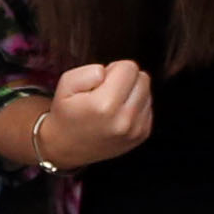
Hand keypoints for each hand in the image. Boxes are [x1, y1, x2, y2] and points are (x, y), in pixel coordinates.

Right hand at [36, 59, 153, 169]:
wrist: (66, 146)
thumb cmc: (66, 113)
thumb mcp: (66, 83)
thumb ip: (89, 70)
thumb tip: (109, 71)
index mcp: (105, 105)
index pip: (129, 67)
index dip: (113, 69)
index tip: (101, 82)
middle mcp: (124, 120)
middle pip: (142, 78)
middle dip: (126, 79)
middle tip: (107, 91)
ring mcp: (135, 130)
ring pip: (147, 92)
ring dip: (132, 93)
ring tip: (112, 103)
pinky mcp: (142, 135)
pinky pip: (148, 107)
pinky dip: (135, 106)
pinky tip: (118, 113)